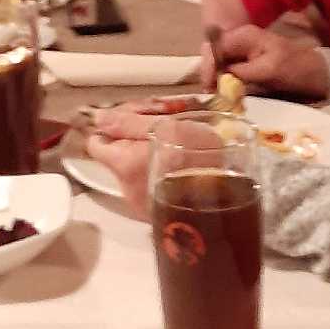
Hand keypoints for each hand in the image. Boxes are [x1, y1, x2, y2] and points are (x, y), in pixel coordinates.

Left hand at [86, 111, 222, 217]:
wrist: (233, 199)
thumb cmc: (202, 156)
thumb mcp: (168, 127)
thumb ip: (128, 122)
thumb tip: (98, 118)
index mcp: (122, 164)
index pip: (97, 142)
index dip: (114, 125)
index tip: (138, 116)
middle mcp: (126, 188)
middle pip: (117, 153)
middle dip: (135, 133)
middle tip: (165, 120)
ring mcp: (142, 203)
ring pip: (134, 166)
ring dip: (149, 149)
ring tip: (178, 138)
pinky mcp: (159, 212)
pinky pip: (150, 181)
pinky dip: (160, 167)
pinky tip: (182, 159)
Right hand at [203, 24, 329, 100]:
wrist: (316, 74)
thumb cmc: (295, 68)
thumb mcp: (268, 70)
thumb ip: (242, 72)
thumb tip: (220, 78)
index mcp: (244, 35)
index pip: (215, 46)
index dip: (208, 65)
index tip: (207, 85)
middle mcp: (240, 39)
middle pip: (214, 52)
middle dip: (208, 71)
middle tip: (209, 92)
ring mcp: (243, 50)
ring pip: (219, 61)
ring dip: (215, 76)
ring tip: (213, 93)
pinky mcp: (247, 62)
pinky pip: (229, 68)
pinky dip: (224, 79)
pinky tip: (222, 90)